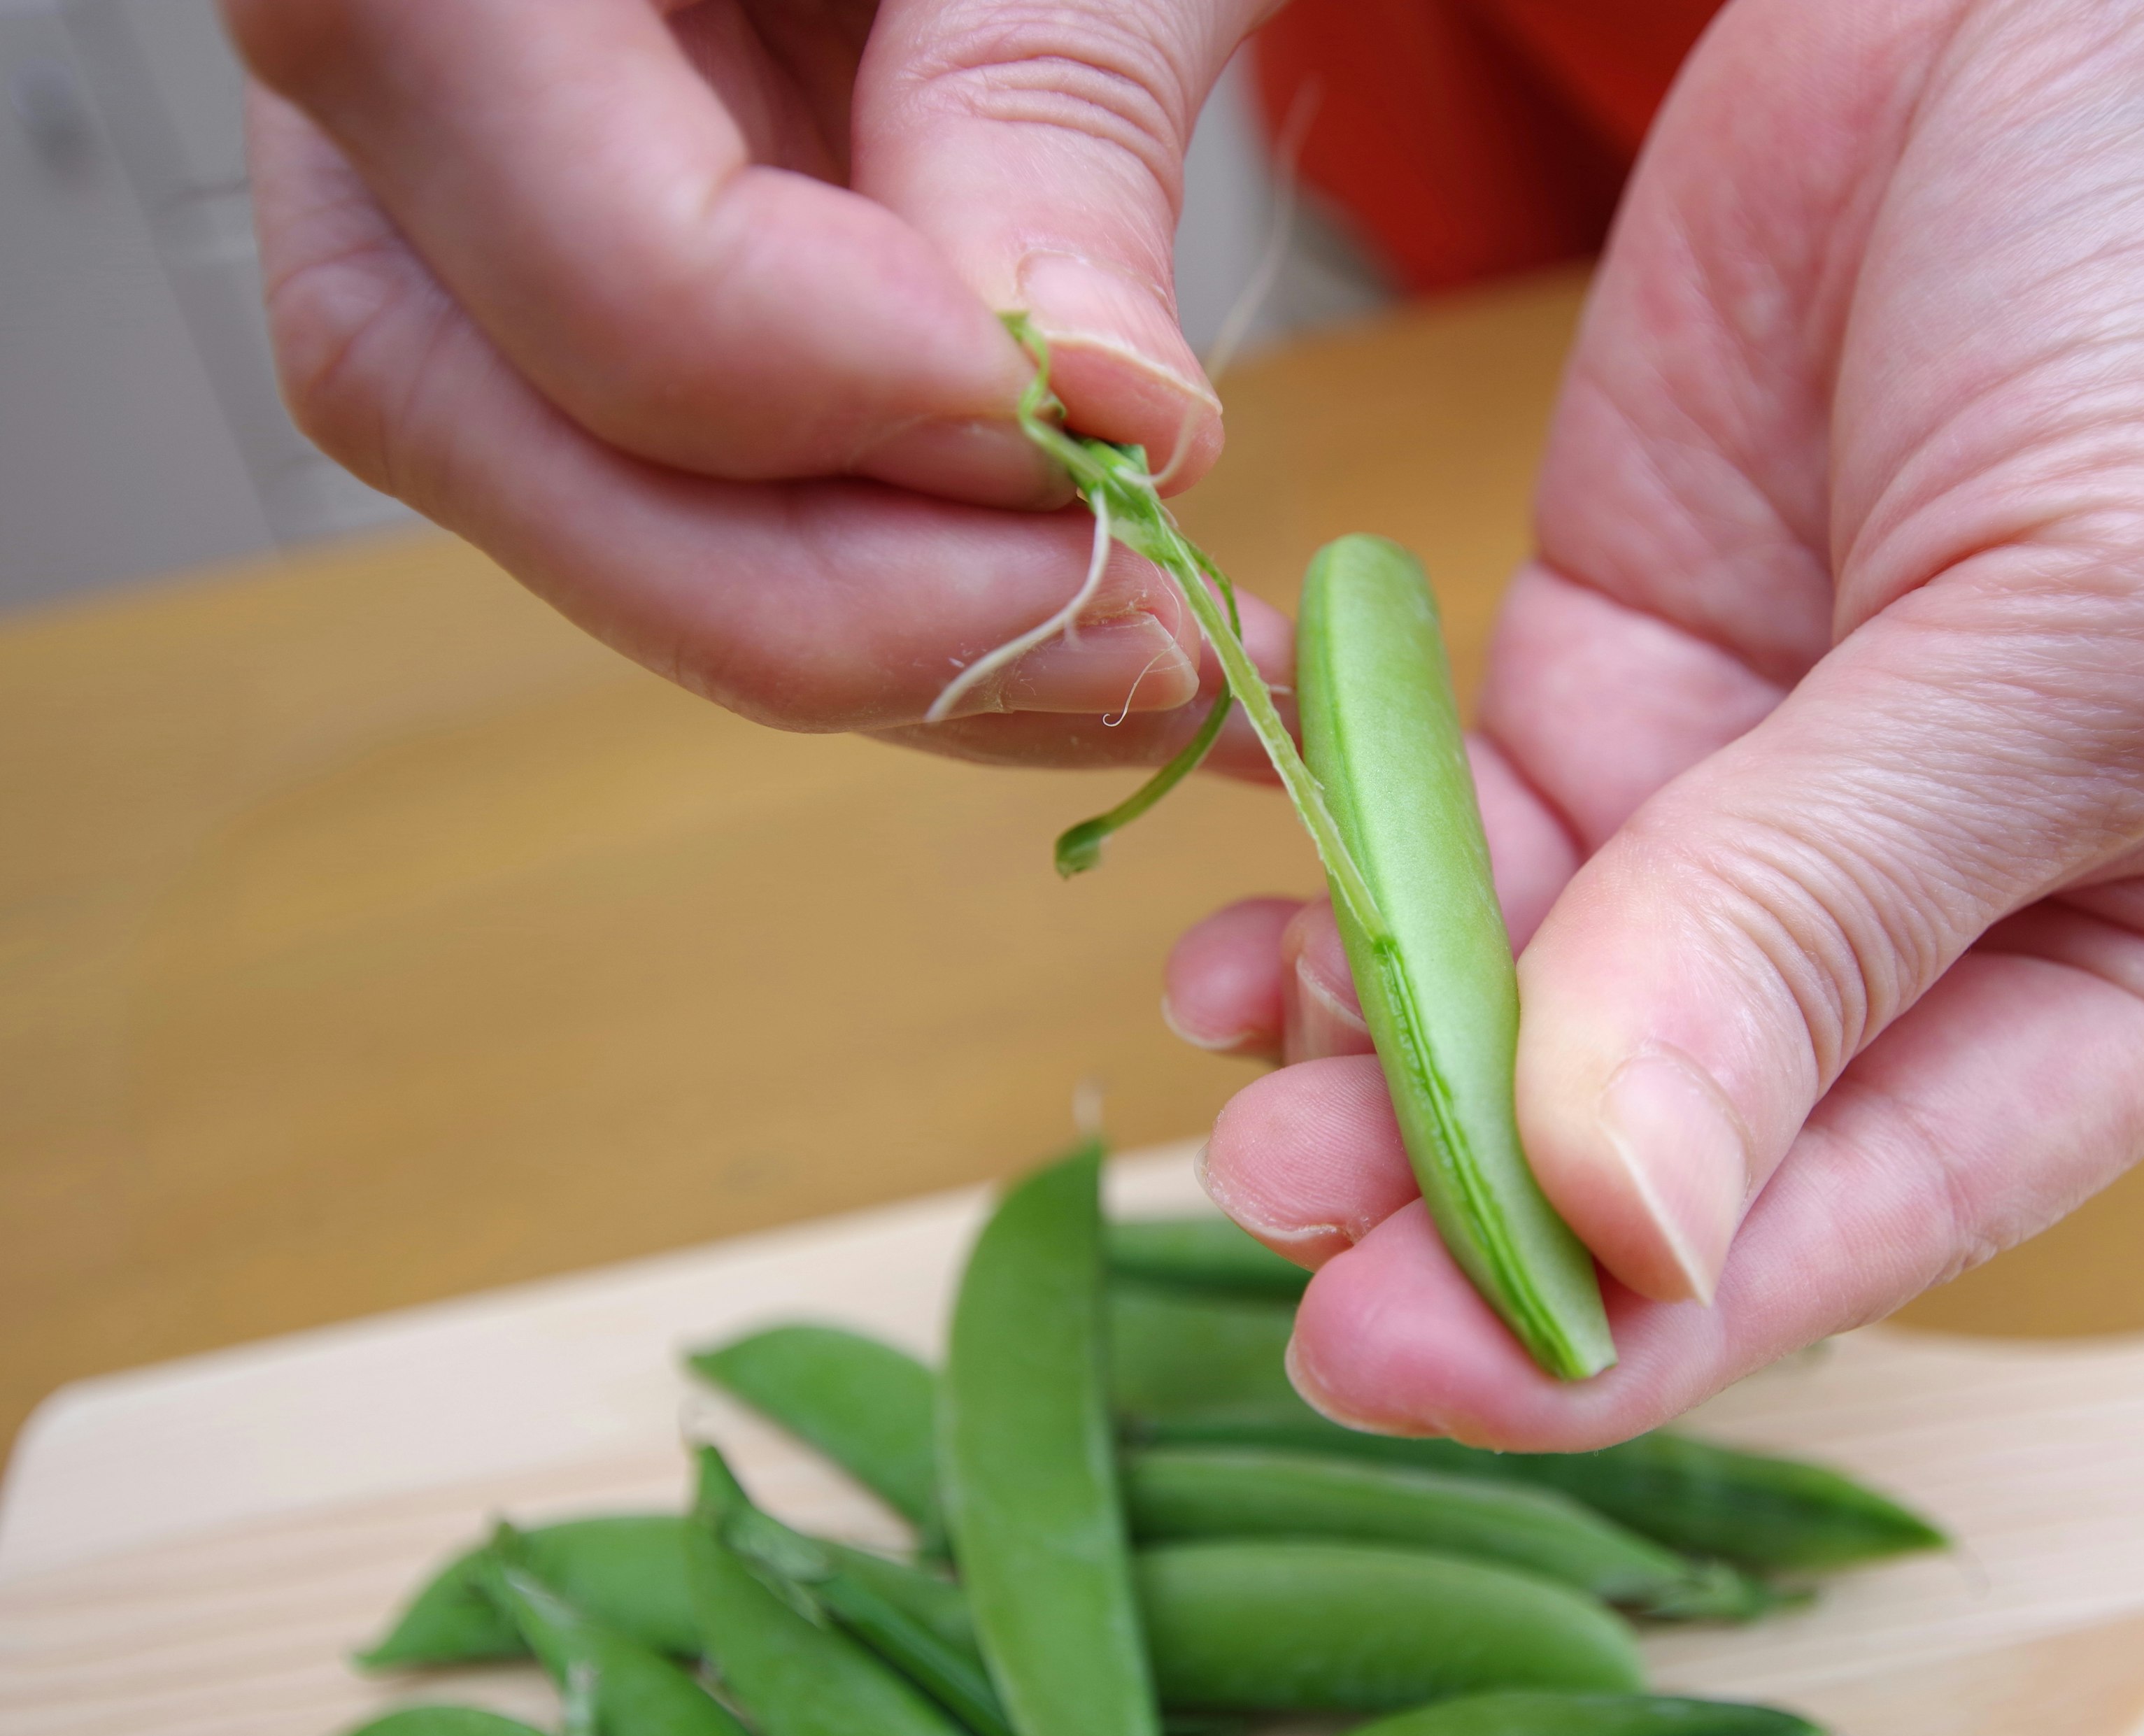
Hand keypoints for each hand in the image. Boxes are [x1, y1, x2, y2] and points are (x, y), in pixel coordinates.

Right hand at [223, 0, 1290, 762]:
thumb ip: (1049, 107)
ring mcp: (449, 179)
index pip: (535, 202)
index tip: (1092, 436)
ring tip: (1151, 654)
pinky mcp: (562, 270)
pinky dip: (879, 580)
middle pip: (481, 413)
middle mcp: (378, 48)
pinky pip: (654, 486)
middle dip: (831, 599)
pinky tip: (1086, 611)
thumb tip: (1097, 410)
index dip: (805, 382)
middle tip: (1138, 647)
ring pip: (557, 491)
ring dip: (874, 632)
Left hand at [1167, 0, 2143, 1445]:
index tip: (1415, 1370)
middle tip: (1281, 1220)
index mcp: (2131, 973)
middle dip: (1462, 1204)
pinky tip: (1243, 935)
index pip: (1857, 1215)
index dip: (1631, 1323)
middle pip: (1658, 1137)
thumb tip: (1626, 1211)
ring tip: (1239, 1077)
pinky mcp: (1604, 654)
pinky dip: (1342, 882)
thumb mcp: (2091, 622)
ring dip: (1372, 1060)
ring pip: (1521, 1000)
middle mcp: (1920, 921)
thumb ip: (1839, 911)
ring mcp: (1739, 790)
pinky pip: (1445, 821)